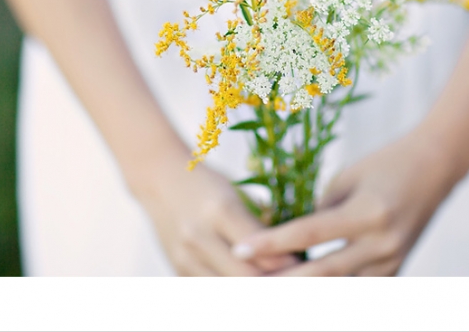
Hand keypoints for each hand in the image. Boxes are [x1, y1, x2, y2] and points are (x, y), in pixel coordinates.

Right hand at [131, 145, 296, 275]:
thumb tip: (294, 253)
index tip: (310, 266)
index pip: (262, 250)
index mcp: (220, 210)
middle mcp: (199, 237)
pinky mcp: (178, 270)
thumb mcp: (236, 194)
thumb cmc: (208, 182)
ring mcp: (184, 257)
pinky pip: (211, 290)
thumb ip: (260, 224)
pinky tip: (252, 284)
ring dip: (256, 290)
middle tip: (302, 282)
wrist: (158, 178)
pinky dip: (232, 289)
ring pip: (228, 290)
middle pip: (247, 278)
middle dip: (276, 283)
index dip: (289, 264)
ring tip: (280, 285)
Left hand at [231, 133, 460, 275]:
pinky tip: (304, 290)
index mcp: (368, 212)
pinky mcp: (397, 269)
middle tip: (248, 285)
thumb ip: (320, 211)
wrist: (435, 167)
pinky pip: (359, 289)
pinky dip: (332, 291)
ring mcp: (393, 261)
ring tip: (270, 292)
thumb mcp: (347, 178)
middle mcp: (382, 242)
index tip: (240, 250)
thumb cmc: (384, 163)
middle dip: (282, 282)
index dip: (272, 243)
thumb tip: (290, 241)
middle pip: (322, 274)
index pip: (309, 233)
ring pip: (340, 290)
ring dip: (305, 292)